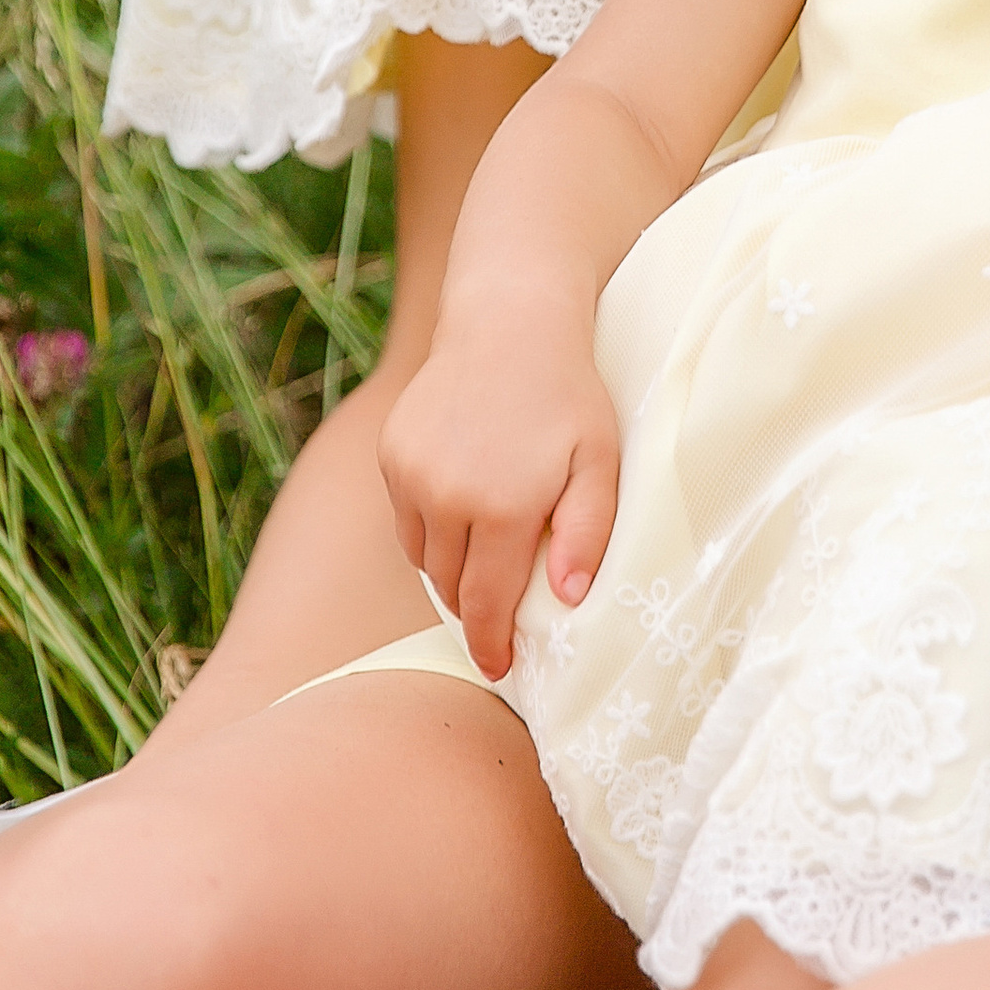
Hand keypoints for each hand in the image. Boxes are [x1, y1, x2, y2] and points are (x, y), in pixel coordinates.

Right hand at [377, 330, 620, 678]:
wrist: (510, 321)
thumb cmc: (568, 395)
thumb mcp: (599, 462)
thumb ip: (585, 534)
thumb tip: (568, 600)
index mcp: (500, 507)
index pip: (486, 603)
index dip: (491, 644)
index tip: (498, 668)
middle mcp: (445, 497)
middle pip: (451, 587)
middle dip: (474, 609)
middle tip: (499, 619)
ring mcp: (410, 476)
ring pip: (423, 558)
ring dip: (450, 571)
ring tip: (484, 562)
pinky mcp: (390, 456)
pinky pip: (406, 520)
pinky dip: (430, 530)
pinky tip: (462, 512)